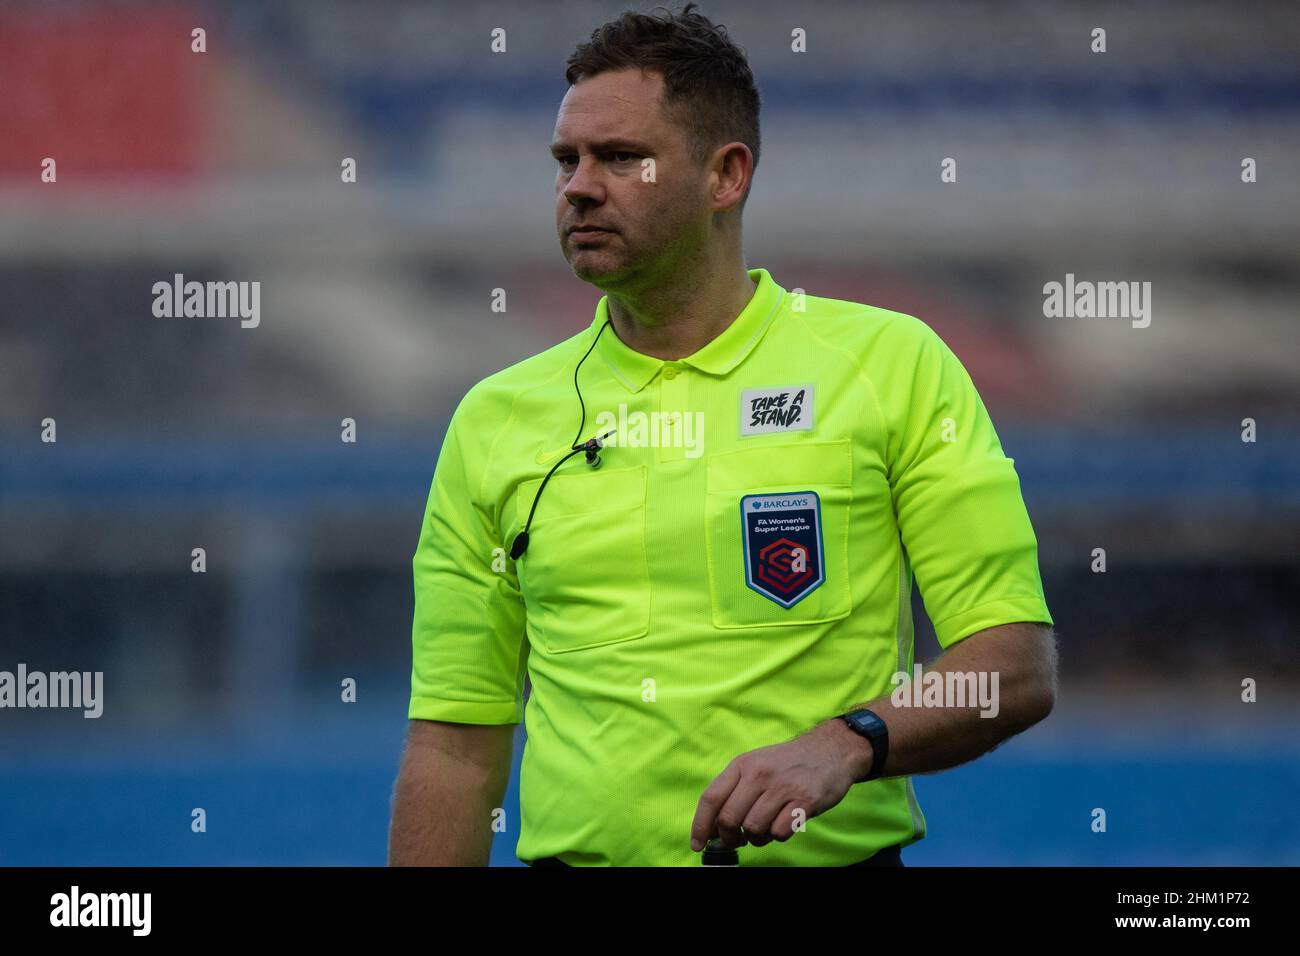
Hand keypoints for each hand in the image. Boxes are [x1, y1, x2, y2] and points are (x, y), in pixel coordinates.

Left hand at [689, 721, 868, 850]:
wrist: (829, 750)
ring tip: (765, 828)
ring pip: (754, 829)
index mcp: (742, 765)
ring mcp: (783, 787)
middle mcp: (759, 774)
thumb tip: (712, 826)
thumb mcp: (755, 764)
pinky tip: (784, 822)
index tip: (697, 844)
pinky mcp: (805, 801)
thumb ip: (733, 790)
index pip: (711, 798)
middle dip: (729, 837)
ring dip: (756, 838)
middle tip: (737, 839)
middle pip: (729, 818)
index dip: (700, 825)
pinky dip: (778, 835)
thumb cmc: (786, 763)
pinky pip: (780, 833)